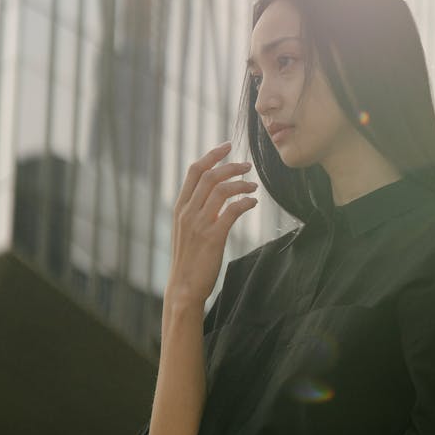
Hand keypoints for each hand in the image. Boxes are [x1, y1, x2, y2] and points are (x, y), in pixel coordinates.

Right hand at [166, 140, 257, 306]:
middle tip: (248, 166)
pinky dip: (245, 202)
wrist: (184, 287)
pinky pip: (232, 211)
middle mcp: (187, 212)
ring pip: (221, 190)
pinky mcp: (212, 237)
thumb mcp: (186, 230)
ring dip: (241, 184)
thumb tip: (215, 195)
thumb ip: (196, 211)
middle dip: (231, 166)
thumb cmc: (188, 259)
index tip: (227, 146)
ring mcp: (199, 224)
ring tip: (253, 186)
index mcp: (180, 207)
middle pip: (210, 175)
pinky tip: (252, 203)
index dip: (212, 155)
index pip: (194, 171)